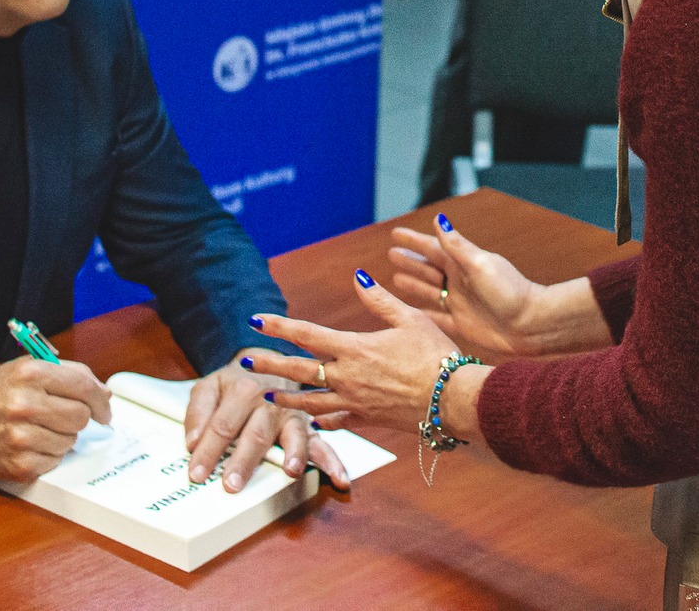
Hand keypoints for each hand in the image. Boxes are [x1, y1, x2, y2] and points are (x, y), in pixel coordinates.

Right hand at [0, 357, 111, 482]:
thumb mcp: (26, 369)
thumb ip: (67, 375)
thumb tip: (103, 394)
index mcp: (29, 374)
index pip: (83, 386)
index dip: (100, 399)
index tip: (104, 409)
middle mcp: (24, 404)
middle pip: (80, 416)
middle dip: (78, 417)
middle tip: (62, 416)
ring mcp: (21, 438)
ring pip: (70, 441)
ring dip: (62, 437)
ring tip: (39, 429)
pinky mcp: (19, 465)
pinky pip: (55, 461)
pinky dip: (49, 454)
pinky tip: (31, 445)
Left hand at [185, 361, 349, 492]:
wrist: (268, 361)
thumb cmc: (236, 382)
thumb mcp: (209, 386)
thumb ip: (198, 412)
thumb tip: (192, 442)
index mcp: (243, 391)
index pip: (222, 426)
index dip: (207, 451)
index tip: (197, 474)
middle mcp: (271, 403)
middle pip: (255, 434)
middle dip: (244, 461)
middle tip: (232, 484)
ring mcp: (292, 415)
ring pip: (294, 436)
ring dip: (294, 454)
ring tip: (291, 471)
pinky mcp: (307, 427)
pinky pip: (323, 444)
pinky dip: (333, 462)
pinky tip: (340, 478)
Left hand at [245, 269, 490, 439]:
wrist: (454, 400)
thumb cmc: (437, 356)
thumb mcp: (410, 319)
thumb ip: (380, 300)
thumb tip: (358, 277)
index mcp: (355, 348)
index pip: (307, 334)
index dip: (279, 326)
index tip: (256, 320)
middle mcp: (348, 377)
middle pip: (298, 369)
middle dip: (268, 363)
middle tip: (243, 360)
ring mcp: (355, 402)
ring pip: (310, 401)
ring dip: (286, 398)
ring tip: (267, 396)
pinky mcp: (367, 420)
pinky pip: (337, 421)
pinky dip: (323, 420)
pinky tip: (314, 420)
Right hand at [385, 212, 549, 356]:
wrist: (531, 326)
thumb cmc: (510, 292)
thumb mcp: (481, 265)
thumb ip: (457, 246)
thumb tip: (438, 219)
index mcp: (463, 264)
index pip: (433, 247)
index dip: (413, 241)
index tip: (395, 233)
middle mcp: (460, 281)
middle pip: (428, 268)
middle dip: (410, 261)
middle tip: (391, 254)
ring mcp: (460, 303)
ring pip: (430, 291)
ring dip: (414, 284)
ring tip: (395, 278)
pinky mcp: (463, 323)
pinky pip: (437, 317)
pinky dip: (424, 313)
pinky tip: (412, 313)